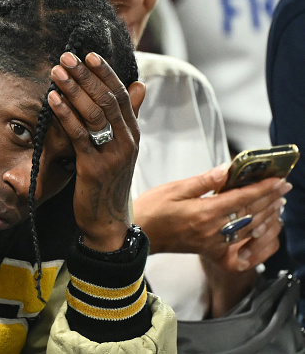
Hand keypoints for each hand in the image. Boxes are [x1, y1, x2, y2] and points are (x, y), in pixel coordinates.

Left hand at [48, 51, 143, 251]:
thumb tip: (140, 86)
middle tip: (66, 57)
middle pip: (107, 99)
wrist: (108, 222)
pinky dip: (65, 114)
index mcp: (133, 133)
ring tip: (57, 71)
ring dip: (73, 89)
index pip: (121, 95)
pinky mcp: (94, 168)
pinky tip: (53, 99)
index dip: (105, 73)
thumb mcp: (122, 148)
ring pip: (94, 113)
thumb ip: (128, 117)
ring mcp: (112, 154)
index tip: (88, 55)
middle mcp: (127, 141)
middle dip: (86, 76)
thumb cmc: (109, 183)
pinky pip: (79, 135)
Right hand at [133, 164, 290, 270]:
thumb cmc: (151, 209)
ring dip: (266, 217)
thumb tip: (227, 170)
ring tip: (277, 205)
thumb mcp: (174, 189)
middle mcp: (212, 231)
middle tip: (283, 188)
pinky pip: (240, 250)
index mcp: (204, 212)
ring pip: (248, 231)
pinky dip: (255, 241)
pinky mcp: (208, 251)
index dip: (263, 188)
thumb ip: (204, 181)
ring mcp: (212, 243)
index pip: (242, 198)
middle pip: (250, 214)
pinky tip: (262, 232)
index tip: (279, 179)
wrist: (136, 234)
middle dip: (270, 200)